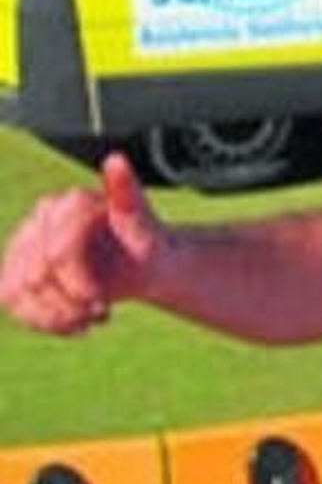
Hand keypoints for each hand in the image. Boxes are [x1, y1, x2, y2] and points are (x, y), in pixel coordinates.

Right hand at [0, 153, 164, 334]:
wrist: (140, 264)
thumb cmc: (146, 245)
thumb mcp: (147, 229)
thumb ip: (130, 198)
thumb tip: (116, 160)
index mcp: (72, 202)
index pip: (59, 255)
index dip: (80, 287)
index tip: (104, 304)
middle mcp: (43, 214)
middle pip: (37, 277)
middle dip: (70, 304)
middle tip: (100, 315)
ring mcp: (24, 239)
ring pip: (18, 292)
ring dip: (56, 317)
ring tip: (88, 321)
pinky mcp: (15, 265)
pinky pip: (10, 300)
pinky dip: (41, 320)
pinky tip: (71, 323)